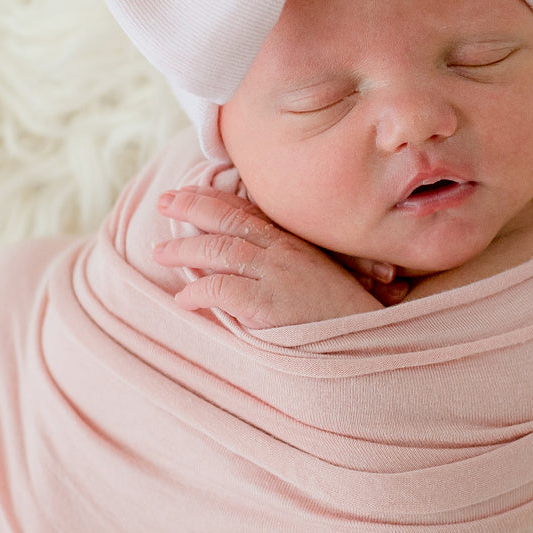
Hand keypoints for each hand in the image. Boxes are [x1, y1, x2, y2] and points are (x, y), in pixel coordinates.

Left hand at [153, 186, 398, 328]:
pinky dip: (199, 291)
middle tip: (164, 203)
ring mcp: (277, 275)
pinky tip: (184, 299)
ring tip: (160, 251)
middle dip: (191, 207)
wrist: (373, 341)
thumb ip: (284, 265)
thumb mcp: (318, 277)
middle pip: (228, 220)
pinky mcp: (270, 304)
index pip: (246, 211)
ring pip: (220, 250)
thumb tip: (245, 266)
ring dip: (185, 250)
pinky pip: (224, 289)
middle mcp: (283, 251)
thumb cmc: (344, 316)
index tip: (185, 192)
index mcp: (293, 243)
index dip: (213, 198)